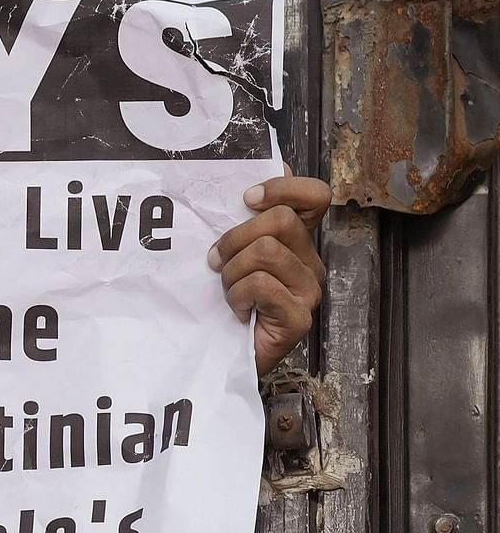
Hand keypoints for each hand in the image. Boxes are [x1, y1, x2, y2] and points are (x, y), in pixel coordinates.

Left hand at [208, 171, 330, 375]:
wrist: (222, 354)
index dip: (283, 188)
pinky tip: (237, 310)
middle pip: (281, 221)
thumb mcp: (229, 253)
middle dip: (236, 238)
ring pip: (266, 252)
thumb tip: (243, 178)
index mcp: (297, 241)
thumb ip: (240, 220)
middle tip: (217, 261)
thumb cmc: (223, 300)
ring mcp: (309, 290)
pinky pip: (262, 286)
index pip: (316, 196)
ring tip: (228, 290)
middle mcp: (310, 262)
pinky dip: (237, 296)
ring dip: (232, 271)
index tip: (246, 200)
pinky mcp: (299, 317)